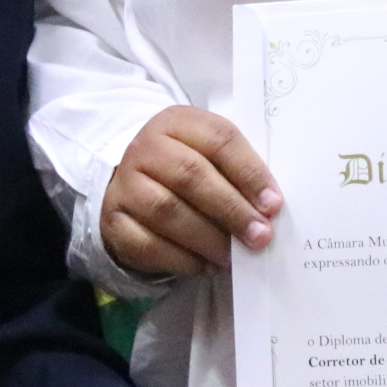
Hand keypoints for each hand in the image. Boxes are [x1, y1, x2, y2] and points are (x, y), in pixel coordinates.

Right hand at [101, 108, 281, 278]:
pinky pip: (148, 244)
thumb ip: (237, 170)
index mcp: (177, 122)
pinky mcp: (113, 221)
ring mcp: (125, 184)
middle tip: (260, 235)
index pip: (219, 139)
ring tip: (234, 255)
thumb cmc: (186, 169)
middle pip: (192, 175)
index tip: (273, 204)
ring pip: (168, 211)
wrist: (132, 185)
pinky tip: (207, 265)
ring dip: (209, 238)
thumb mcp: (209, 154)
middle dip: (232, 209)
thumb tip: (270, 206)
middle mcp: (145, 148)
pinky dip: (183, 259)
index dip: (249, 172)